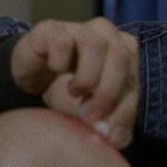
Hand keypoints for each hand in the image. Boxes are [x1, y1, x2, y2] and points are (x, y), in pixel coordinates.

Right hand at [10, 18, 139, 147]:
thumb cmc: (68, 91)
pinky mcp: (52, 29)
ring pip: (95, 44)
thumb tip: (118, 138)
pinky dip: (60, 62)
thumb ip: (109, 120)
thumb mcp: (92, 110)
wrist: (33, 78)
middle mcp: (106, 34)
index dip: (125, 108)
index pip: (134, 79)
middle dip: (108, 91)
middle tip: (91, 115)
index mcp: (124, 52)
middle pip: (120, 55)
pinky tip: (55, 70)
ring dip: (86, 76)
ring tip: (74, 92)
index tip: (111, 134)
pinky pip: (63, 42)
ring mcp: (79, 28)